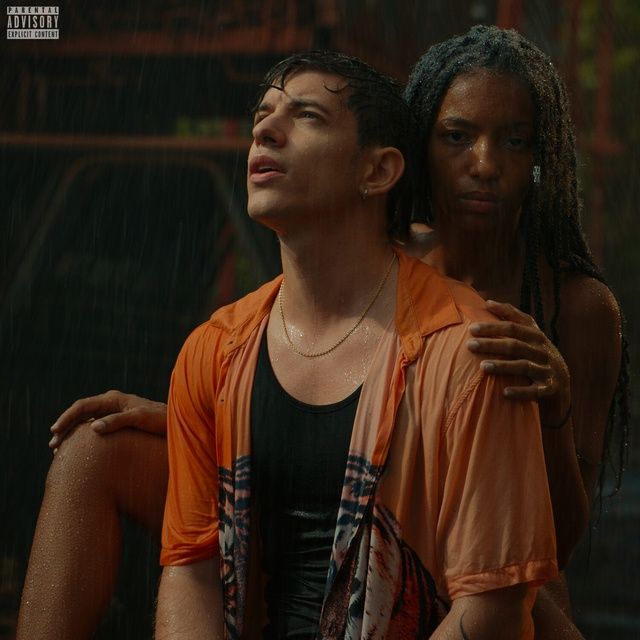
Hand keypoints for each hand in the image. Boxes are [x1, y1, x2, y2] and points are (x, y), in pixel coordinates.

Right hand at [49, 390, 167, 448]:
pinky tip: (79, 451)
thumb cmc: (161, 419)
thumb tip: (94, 427)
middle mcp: (111, 404)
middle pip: (80, 414)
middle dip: (65, 428)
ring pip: (86, 423)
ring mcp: (114, 413)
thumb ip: (119, 421)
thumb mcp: (141, 419)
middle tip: (53, 446)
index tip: (55, 431)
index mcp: (114, 399)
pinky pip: (95, 429)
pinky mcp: (118, 424)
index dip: (67, 418)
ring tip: (60, 451)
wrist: (176, 423)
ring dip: (73, 435)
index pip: (83, 406)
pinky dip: (85, 439)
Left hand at [467, 300, 570, 424]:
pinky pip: (535, 391)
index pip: (513, 325)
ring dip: (503, 366)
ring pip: (524, 366)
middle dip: (492, 343)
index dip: (493, 325)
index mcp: (535, 335)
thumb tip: (488, 302)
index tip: (472, 327)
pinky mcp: (550, 388)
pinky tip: (505, 392)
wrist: (561, 383)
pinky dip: (520, 392)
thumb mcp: (530, 335)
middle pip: (515, 344)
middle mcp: (542, 349)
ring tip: (482, 367)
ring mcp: (547, 369)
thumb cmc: (536, 354)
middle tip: (470, 345)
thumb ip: (513, 319)